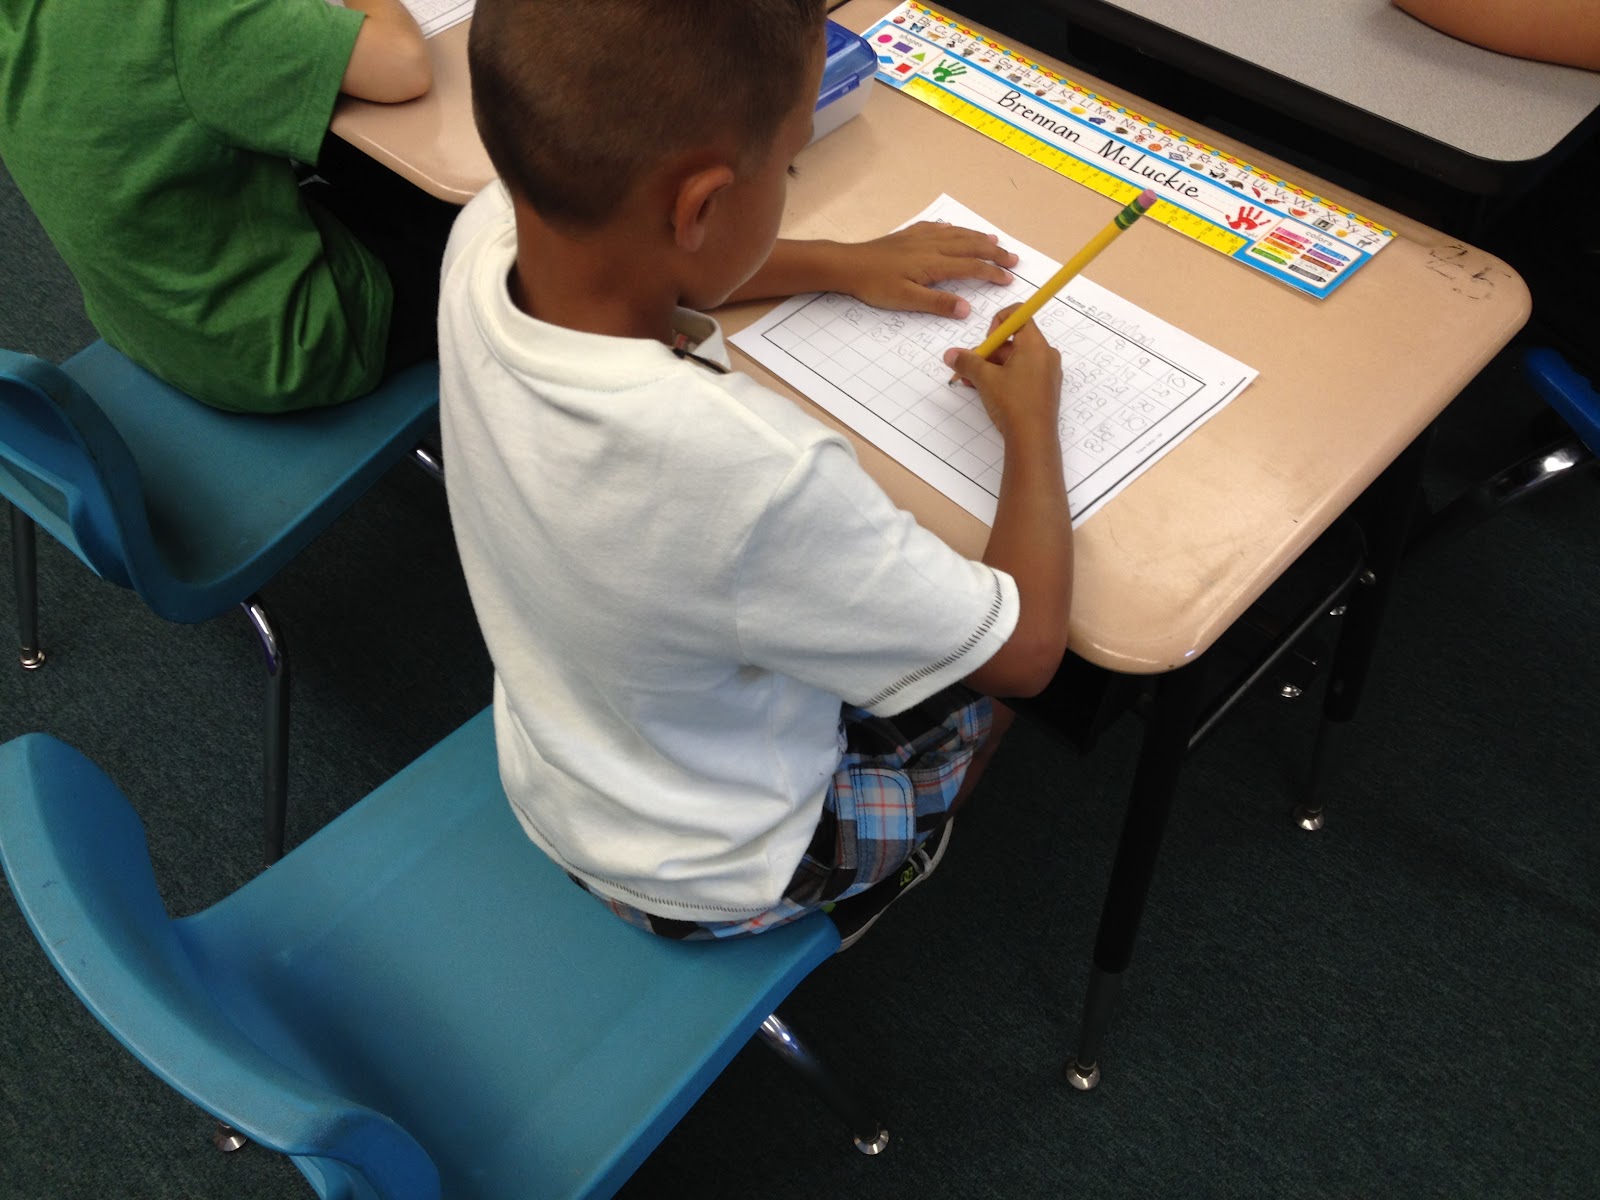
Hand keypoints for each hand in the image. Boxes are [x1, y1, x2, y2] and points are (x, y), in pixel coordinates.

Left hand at [834, 222, 1016, 318]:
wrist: (848, 264)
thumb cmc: (875, 284)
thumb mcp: (906, 300)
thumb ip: (937, 303)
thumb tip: (966, 309)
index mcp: (934, 263)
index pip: (972, 266)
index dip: (992, 273)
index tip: (1008, 280)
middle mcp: (932, 245)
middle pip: (971, 245)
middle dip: (994, 252)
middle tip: (1013, 259)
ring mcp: (920, 237)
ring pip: (957, 234)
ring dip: (978, 237)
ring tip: (994, 240)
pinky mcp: (908, 235)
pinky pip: (937, 227)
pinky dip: (952, 228)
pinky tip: (953, 229)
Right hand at [942, 305, 1061, 441]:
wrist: (1033, 439)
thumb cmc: (1014, 403)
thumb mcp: (985, 378)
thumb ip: (967, 362)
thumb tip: (951, 354)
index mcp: (1035, 344)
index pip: (1019, 314)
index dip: (998, 322)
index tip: (987, 340)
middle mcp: (1045, 354)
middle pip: (1014, 339)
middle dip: (989, 351)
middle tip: (972, 367)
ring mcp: (1047, 373)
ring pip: (1016, 359)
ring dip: (993, 366)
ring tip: (973, 382)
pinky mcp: (1045, 389)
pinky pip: (1023, 373)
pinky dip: (1004, 377)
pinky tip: (986, 390)